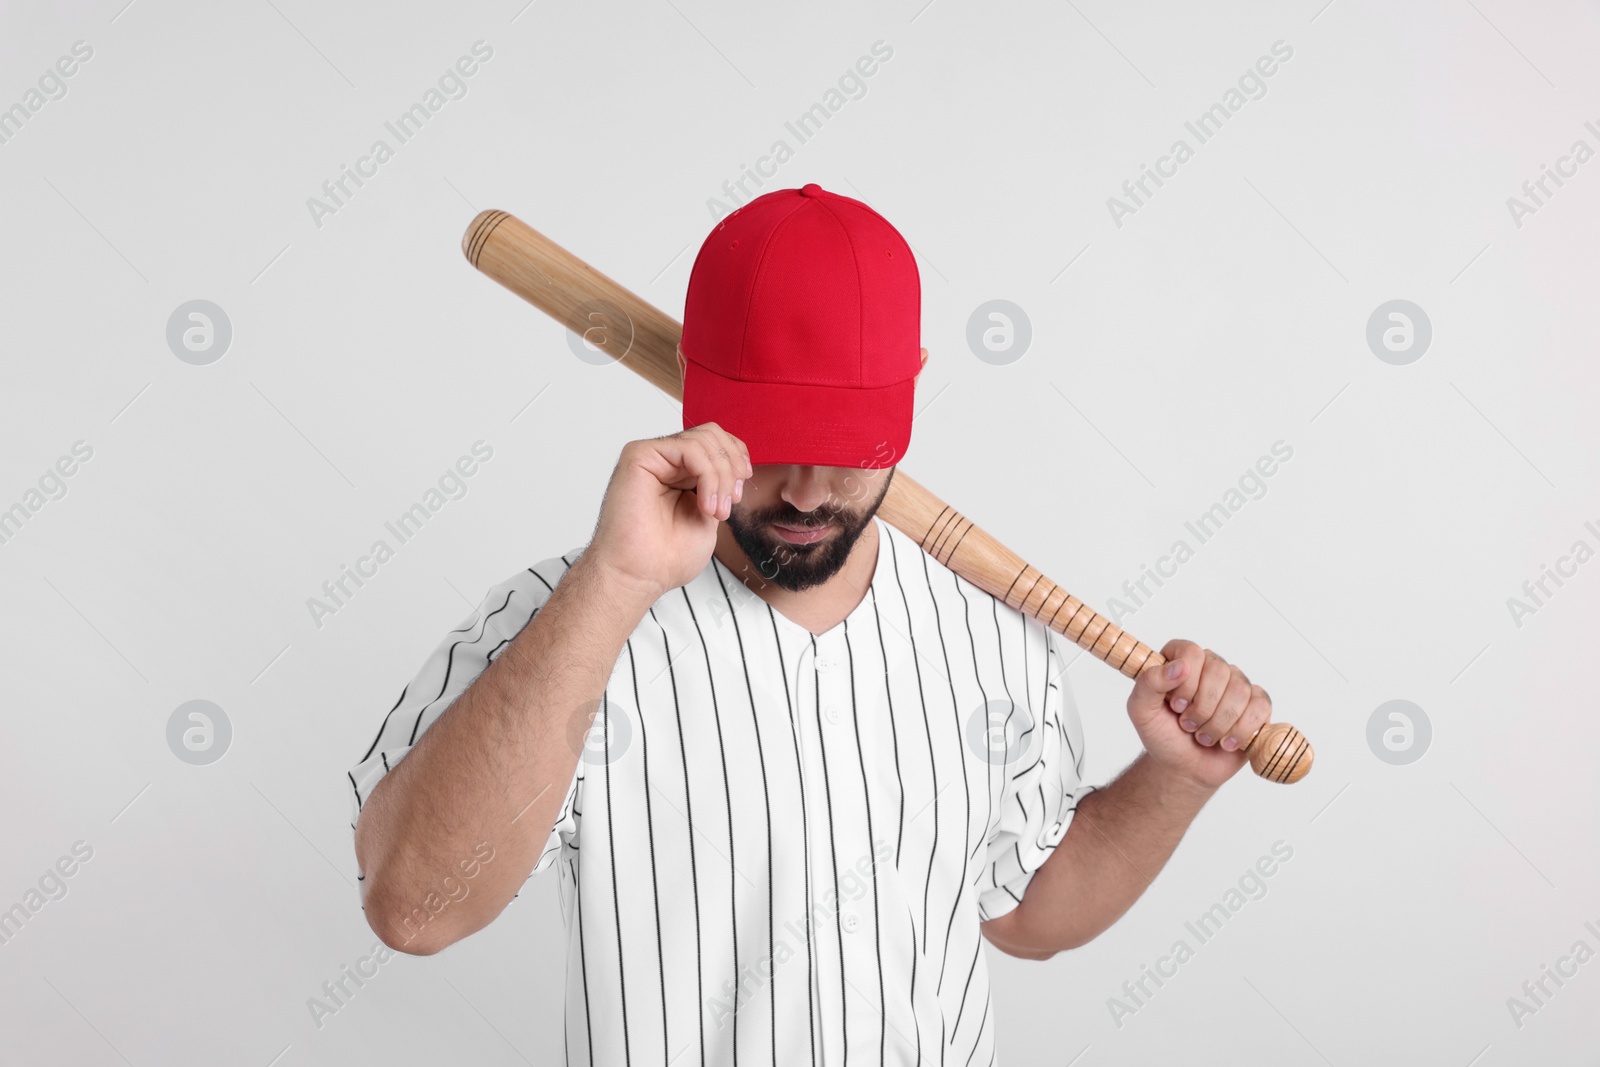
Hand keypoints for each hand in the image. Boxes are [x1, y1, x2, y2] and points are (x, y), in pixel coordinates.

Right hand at [583, 422, 752, 603]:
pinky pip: (689, 448)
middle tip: (730, 502)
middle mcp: (665, 461)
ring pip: (704, 439)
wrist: (639, 575)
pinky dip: (708, 475)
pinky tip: (704, 504)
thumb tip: (738, 467)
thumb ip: (720, 487)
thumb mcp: (710, 515)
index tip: (740, 490)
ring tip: (716, 510)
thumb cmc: (666, 557)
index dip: (736, 458)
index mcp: (680, 473)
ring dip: (721, 476)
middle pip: (712, 434)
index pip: (716, 442)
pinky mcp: (640, 455)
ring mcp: (652, 457)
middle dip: (732, 467)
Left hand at [1125, 639, 1273, 792]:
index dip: (1185, 682)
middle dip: (1202, 708)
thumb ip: (1149, 683)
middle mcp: (1210, 666)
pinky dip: (1241, 730)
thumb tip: (1180, 666)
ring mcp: (1236, 684)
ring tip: (1204, 736)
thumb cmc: (1162, 735)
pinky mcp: (1256, 704)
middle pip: (1219, 671)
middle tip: (1188, 725)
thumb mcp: (1141, 710)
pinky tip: (1227, 742)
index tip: (1176, 706)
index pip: (1191, 652)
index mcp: (1180, 659)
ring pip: (1240, 691)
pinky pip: (1260, 707)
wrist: (1184, 767)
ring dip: (1218, 723)